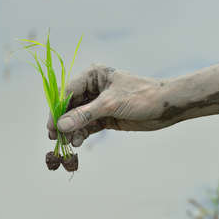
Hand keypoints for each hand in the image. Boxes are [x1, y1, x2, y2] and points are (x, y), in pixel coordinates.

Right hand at [46, 64, 171, 146]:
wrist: (166, 107)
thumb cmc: (141, 97)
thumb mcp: (110, 105)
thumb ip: (85, 115)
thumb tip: (61, 125)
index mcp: (94, 75)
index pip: (68, 91)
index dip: (58, 109)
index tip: (51, 126)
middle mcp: (94, 88)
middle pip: (71, 106)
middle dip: (64, 122)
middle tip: (56, 138)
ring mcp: (100, 103)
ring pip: (79, 118)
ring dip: (73, 130)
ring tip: (71, 143)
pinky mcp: (107, 116)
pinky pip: (89, 125)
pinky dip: (82, 134)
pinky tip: (79, 142)